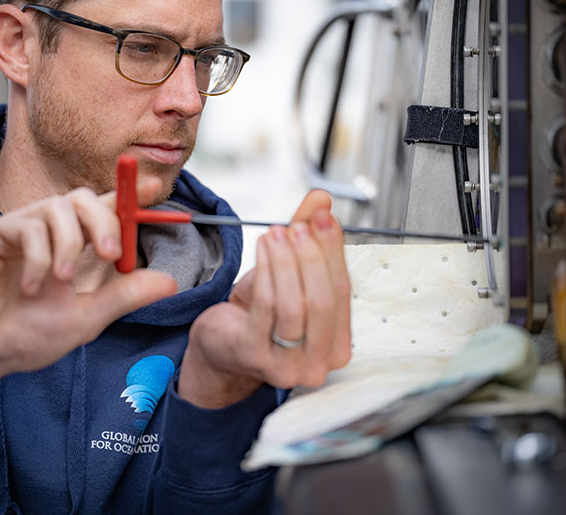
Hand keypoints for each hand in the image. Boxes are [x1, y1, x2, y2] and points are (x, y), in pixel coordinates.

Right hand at [0, 183, 176, 413]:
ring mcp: (21, 227)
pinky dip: (39, 258)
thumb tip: (172, 282)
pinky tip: (32, 287)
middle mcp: (49, 230)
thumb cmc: (27, 335)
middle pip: (85, 198)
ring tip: (63, 281)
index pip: (105, 209)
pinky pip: (29, 226)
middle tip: (112, 254)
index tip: (156, 188)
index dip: (130, 195)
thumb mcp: (88, 316)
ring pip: (60, 207)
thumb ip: (126, 295)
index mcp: (73, 246)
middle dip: (106, 221)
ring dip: (71, 245)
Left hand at [178, 191, 350, 407]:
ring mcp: (286, 366)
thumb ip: (309, 236)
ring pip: (294, 306)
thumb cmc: (262, 313)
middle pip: (323, 302)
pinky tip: (262, 248)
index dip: (333, 251)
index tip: (323, 217)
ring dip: (285, 262)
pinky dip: (266, 271)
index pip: (343, 291)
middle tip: (298, 226)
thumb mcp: (291, 272)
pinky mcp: (253, 356)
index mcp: (337, 345)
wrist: (222, 345)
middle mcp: (318, 363)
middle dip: (311, 258)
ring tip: (275, 233)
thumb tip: (321, 199)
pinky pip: (265, 308)